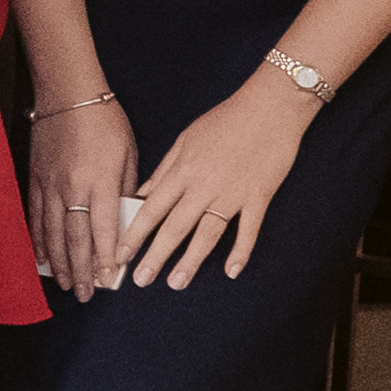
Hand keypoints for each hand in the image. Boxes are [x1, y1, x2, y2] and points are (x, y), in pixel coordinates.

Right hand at [28, 93, 139, 298]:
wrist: (67, 94)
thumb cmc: (104, 120)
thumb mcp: (128, 153)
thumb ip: (126, 188)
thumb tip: (127, 219)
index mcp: (100, 181)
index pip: (104, 229)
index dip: (105, 258)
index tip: (109, 279)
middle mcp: (72, 188)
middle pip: (75, 239)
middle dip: (81, 270)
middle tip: (86, 294)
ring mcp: (50, 185)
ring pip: (53, 233)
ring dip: (59, 262)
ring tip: (66, 284)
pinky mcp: (36, 180)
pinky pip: (35, 217)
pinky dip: (38, 240)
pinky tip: (41, 257)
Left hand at [120, 78, 316, 288]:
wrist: (270, 107)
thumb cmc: (225, 119)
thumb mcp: (186, 139)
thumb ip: (164, 170)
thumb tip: (142, 195)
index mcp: (183, 170)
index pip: (151, 208)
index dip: (134, 234)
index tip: (120, 255)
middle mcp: (203, 185)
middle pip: (175, 226)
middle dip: (155, 255)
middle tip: (141, 279)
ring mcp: (232, 193)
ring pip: (207, 233)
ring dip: (191, 260)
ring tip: (176, 282)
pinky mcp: (259, 196)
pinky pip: (248, 229)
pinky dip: (241, 251)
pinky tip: (231, 271)